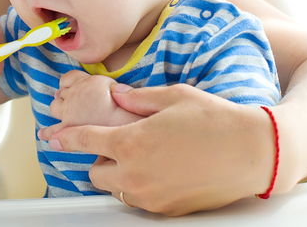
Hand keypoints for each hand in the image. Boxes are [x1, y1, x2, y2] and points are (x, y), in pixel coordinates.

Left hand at [38, 84, 274, 215]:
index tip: (52, 137)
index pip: (84, 141)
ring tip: (146, 157)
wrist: (253, 152)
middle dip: (100, 159)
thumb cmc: (217, 120)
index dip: (64, 137)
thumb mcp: (173, 97)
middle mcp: (135, 174)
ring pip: (117, 189)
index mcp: (131, 143)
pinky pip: (141, 200)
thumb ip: (137, 99)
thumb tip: (117, 97)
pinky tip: (163, 170)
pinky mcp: (168, 210)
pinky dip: (142, 187)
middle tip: (121, 143)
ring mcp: (151, 196)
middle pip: (95, 173)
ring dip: (121, 174)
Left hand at [44, 71, 141, 134]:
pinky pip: (52, 130)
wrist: (127, 126)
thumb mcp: (131, 90)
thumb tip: (116, 90)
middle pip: (62, 92)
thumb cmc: (134, 110)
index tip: (71, 86)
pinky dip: (47, 132)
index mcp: (89, 81)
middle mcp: (76, 93)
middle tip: (70, 101)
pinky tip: (44, 135)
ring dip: (57, 108)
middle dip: (64, 95)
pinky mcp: (68, 129)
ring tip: (59, 111)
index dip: (69, 82)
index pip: (70, 77)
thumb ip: (121, 89)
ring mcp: (70, 111)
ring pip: (54, 107)